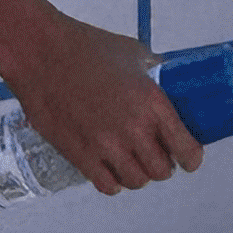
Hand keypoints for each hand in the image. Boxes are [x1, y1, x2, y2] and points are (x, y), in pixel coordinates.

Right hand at [1, 10, 199, 193]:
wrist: (41, 53)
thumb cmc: (86, 46)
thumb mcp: (131, 52)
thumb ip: (151, 68)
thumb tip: (165, 72)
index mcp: (153, 103)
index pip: (186, 150)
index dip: (191, 159)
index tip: (188, 159)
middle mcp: (134, 129)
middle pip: (162, 171)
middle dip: (163, 166)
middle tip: (157, 156)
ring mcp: (106, 145)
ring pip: (136, 181)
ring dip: (138, 175)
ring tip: (132, 163)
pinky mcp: (80, 154)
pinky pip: (107, 186)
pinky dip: (113, 182)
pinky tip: (111, 171)